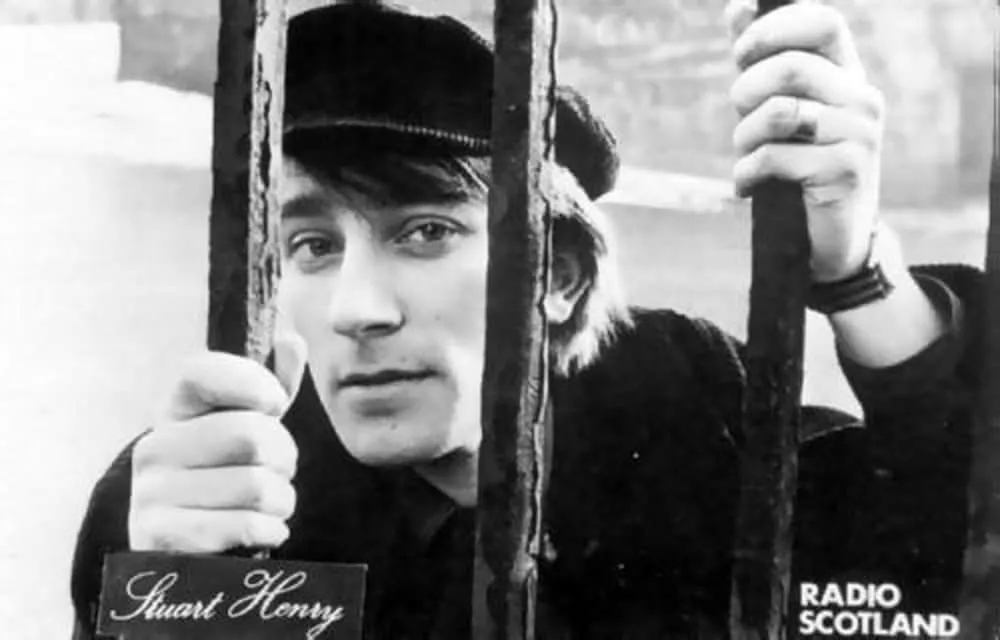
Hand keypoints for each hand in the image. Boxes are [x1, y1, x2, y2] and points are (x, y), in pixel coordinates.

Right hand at [128, 323, 307, 552]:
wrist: (188, 550)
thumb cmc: (227, 477)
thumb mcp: (246, 428)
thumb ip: (271, 387)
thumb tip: (293, 343)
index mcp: (174, 410)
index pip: (202, 371)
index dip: (252, 382)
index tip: (274, 404)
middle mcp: (154, 447)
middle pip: (251, 436)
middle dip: (285, 457)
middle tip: (279, 470)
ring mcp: (151, 494)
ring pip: (256, 486)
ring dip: (282, 500)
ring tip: (269, 504)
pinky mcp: (162, 539)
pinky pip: (246, 526)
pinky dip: (270, 530)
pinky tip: (262, 530)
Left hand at [726, 0, 883, 281]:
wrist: (830, 235)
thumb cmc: (800, 162)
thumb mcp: (781, 105)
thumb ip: (762, 59)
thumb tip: (739, 6)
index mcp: (847, 73)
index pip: (822, 22)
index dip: (772, 30)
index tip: (741, 53)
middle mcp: (861, 98)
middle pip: (790, 67)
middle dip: (746, 91)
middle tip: (739, 115)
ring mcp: (859, 135)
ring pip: (778, 114)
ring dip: (743, 138)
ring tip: (745, 154)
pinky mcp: (846, 172)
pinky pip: (774, 158)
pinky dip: (745, 174)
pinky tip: (746, 186)